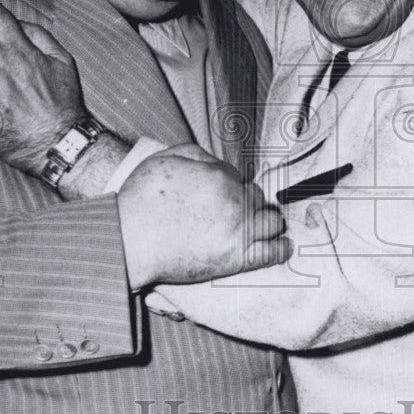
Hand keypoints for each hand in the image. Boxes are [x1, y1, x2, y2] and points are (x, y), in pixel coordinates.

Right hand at [117, 143, 291, 288]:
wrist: (128, 239)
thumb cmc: (141, 198)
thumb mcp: (167, 158)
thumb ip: (198, 154)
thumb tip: (219, 164)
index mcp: (220, 177)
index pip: (241, 180)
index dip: (234, 189)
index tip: (227, 198)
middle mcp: (235, 202)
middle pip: (259, 199)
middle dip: (252, 204)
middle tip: (240, 214)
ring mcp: (238, 231)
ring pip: (272, 222)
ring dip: (269, 223)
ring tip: (264, 228)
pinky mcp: (236, 259)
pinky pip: (272, 253)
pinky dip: (282, 248)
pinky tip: (285, 246)